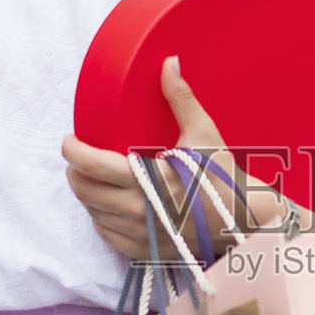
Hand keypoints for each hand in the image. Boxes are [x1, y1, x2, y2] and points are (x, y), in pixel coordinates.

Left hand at [62, 56, 314, 262]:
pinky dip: (101, 218)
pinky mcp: (144, 250)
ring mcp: (140, 235)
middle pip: (84, 191)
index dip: (73, 151)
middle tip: (79, 159)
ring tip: (93, 179)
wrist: (244, 221)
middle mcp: (138, 211)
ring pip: (93, 213)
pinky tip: (108, 206)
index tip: (70, 141)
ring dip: (87, 195)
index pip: (92, 166)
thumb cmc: (223, 176)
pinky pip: (107, 235)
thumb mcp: (203, 135)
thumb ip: (181, 99)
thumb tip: (169, 63)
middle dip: (76, 172)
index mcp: (147, 181)